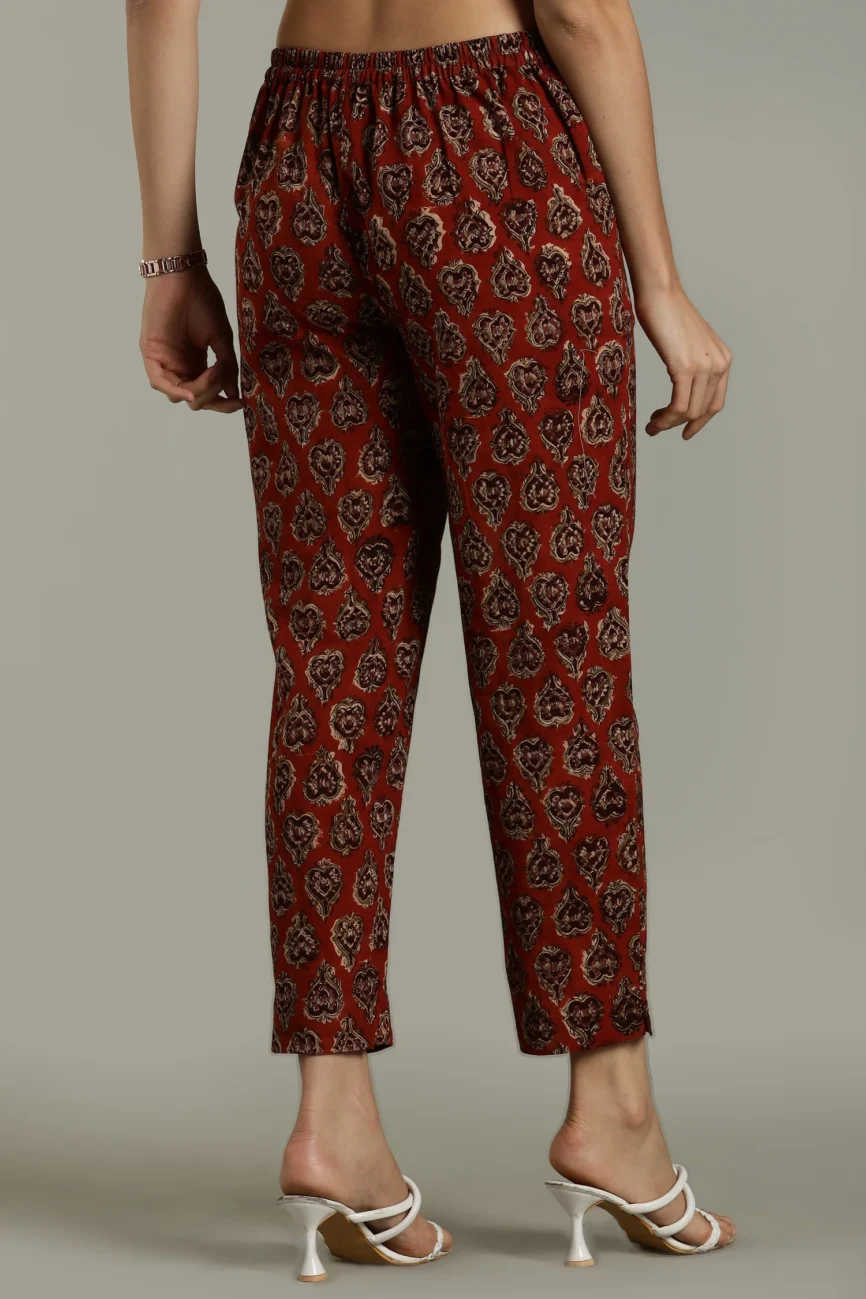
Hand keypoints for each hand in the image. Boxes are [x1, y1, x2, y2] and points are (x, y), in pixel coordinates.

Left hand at [139, 267, 242, 413]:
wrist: (182, 276)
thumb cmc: (202, 300)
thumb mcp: (221, 339)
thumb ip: (226, 367)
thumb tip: (234, 393)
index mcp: (196, 363)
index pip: (207, 394)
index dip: (223, 403)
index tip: (240, 403)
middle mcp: (180, 366)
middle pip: (194, 398)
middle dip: (212, 397)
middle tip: (224, 379)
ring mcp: (165, 362)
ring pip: (179, 394)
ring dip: (199, 391)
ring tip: (214, 371)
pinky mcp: (151, 356)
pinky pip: (161, 383)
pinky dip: (177, 390)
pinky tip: (192, 392)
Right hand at [635, 285, 731, 438]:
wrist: (660, 292)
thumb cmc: (667, 312)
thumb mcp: (687, 342)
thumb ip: (691, 362)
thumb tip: (681, 383)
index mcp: (723, 359)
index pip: (715, 402)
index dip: (699, 421)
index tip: (684, 431)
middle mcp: (719, 364)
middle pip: (702, 410)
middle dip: (680, 424)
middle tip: (658, 428)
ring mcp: (704, 366)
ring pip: (690, 412)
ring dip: (668, 424)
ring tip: (652, 426)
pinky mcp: (686, 367)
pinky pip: (679, 406)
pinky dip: (665, 419)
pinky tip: (653, 422)